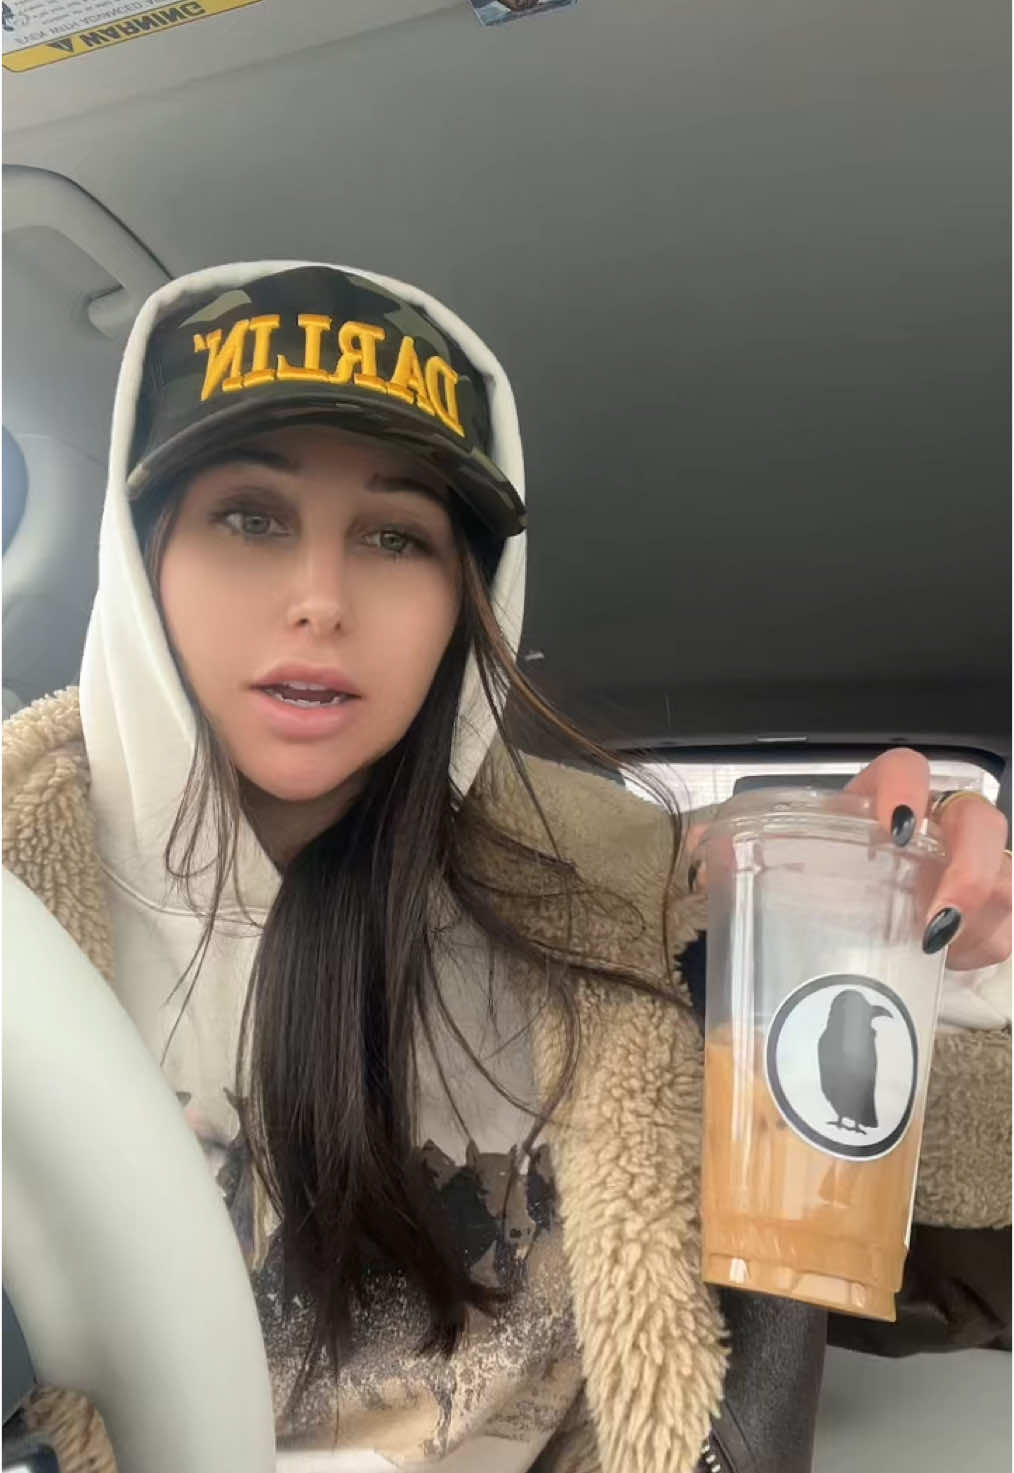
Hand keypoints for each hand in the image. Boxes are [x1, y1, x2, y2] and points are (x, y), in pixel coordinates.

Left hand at [686, 749, 1010, 970]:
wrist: (845, 931)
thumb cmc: (818, 882)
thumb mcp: (780, 864)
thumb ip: (736, 850)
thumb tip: (697, 847)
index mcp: (879, 802)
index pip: (905, 768)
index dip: (907, 789)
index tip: (894, 830)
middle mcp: (934, 829)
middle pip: (979, 821)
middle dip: (970, 867)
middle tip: (935, 917)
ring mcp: (967, 871)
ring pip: (1006, 878)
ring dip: (981, 916)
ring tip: (938, 949)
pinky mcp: (983, 918)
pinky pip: (1006, 929)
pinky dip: (982, 949)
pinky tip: (947, 966)